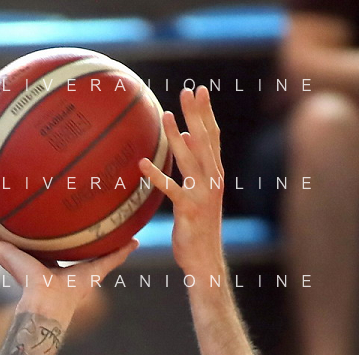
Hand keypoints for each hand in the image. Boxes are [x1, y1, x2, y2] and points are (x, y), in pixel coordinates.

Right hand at [0, 197, 137, 317]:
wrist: (51, 301)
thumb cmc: (73, 290)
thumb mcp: (97, 266)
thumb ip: (115, 254)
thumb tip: (135, 241)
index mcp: (42, 256)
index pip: (36, 236)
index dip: (35, 220)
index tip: (35, 201)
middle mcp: (23, 252)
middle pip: (10, 229)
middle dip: (4, 212)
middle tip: (0, 188)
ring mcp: (8, 252)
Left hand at [139, 86, 223, 277]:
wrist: (204, 259)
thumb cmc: (198, 227)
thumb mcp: (198, 193)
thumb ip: (193, 166)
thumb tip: (183, 137)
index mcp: (215, 175)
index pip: (213, 138)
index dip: (207, 113)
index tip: (200, 91)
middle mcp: (213, 181)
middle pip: (205, 142)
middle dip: (197, 115)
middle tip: (188, 91)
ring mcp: (202, 196)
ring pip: (189, 160)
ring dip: (177, 137)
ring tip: (166, 115)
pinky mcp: (188, 211)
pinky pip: (170, 190)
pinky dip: (156, 176)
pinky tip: (142, 164)